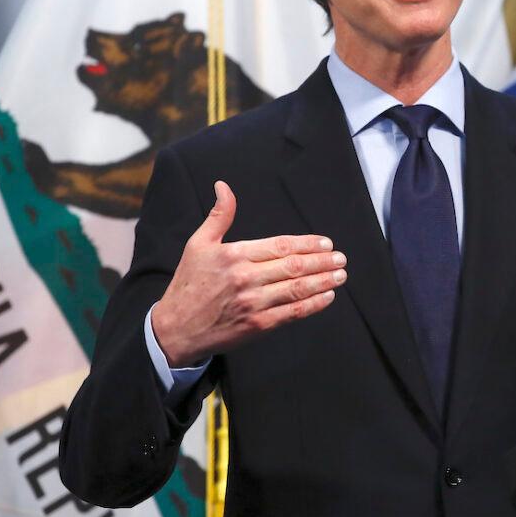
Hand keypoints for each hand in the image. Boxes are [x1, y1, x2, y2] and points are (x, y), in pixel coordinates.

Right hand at [151, 181, 346, 366]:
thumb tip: (224, 186)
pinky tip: (327, 297)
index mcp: (234, 255)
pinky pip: (292, 313)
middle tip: (340, 258)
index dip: (307, 244)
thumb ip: (219, 216)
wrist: (175, 329)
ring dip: (323, 281)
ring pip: (297, 289)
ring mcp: (253, 304)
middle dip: (322, 261)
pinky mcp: (257, 326)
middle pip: (294, 266)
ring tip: (340, 275)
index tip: (326, 243)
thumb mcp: (198, 244)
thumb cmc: (188, 283)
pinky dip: (313, 305)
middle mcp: (246, 278)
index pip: (281, 246)